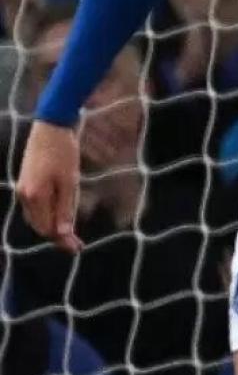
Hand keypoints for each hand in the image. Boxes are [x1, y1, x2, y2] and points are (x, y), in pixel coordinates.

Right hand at [17, 121, 83, 252]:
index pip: (47, 228)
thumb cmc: (64, 152)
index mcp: (34, 196)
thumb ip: (65, 208)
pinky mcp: (25, 182)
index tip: (78, 247)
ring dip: (51, 226)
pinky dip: (46, 214)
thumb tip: (62, 234)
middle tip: (76, 243)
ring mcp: (22, 188)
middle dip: (56, 235)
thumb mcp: (69, 181)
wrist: (51, 126)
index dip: (62, 240)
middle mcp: (24, 195)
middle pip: (39, 225)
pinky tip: (59, 215)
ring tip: (69, 233)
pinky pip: (35, 206)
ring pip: (35, 217)